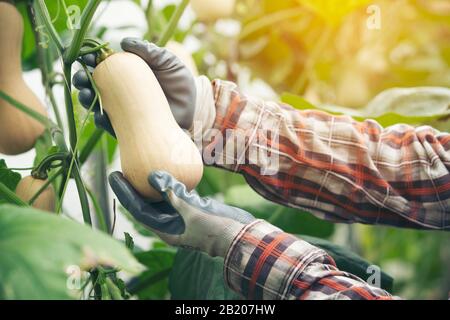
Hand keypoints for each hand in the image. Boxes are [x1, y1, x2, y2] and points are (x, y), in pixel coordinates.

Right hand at [72, 38, 196, 135]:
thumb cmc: (181, 82)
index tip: (88, 58)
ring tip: (85, 95)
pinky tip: (99, 116)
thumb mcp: (168, 62)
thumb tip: (124, 42)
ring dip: (87, 100)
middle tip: (81, 78)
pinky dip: (102, 121)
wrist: (194, 109)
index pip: (105, 65)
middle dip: (83, 81)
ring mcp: (124, 110)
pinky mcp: (129, 127)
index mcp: (129, 73)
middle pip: (95, 85)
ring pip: (98, 105)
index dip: (93, 61)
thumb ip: (149, 51)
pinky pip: (111, 126)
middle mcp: (122, 92)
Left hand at [109, 171, 255, 256]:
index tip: (115, 174)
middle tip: (122, 166)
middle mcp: (169, 223)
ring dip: (151, 182)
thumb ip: (173, 194)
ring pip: (160, 197)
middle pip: (145, 202)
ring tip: (140, 163)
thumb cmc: (216, 229)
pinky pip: (177, 193)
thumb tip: (152, 175)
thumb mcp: (193, 212)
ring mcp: (181, 216)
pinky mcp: (193, 209)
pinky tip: (169, 165)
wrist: (239, 235)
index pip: (137, 209)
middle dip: (133, 186)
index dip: (125, 192)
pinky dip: (172, 181)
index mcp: (164, 229)